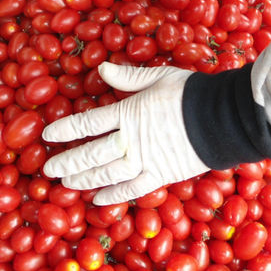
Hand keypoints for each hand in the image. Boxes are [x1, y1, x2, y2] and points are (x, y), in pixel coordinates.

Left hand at [42, 62, 209, 205]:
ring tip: (67, 184)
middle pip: (91, 154)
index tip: (48, 135)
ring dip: (84, 180)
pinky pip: (133, 190)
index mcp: (128, 113)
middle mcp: (131, 140)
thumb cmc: (192, 93)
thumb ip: (128, 77)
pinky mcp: (162, 176)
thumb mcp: (159, 76)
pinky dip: (115, 196)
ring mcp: (145, 161)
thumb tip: (101, 70)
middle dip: (67, 162)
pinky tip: (99, 200)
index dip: (65, 129)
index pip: (87, 123)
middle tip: (48, 170)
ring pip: (107, 175)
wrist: (223, 118)